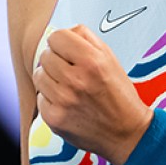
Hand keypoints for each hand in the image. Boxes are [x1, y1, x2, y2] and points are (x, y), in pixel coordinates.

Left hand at [32, 24, 150, 164]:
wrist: (126, 133)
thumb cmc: (118, 94)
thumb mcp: (110, 59)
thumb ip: (86, 38)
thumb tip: (62, 31)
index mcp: (92, 62)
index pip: (56, 37)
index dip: (62, 42)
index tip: (68, 51)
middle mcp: (76, 80)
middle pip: (45, 55)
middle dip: (56, 60)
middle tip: (70, 71)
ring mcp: (63, 101)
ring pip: (39, 75)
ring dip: (50, 79)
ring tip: (68, 87)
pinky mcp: (54, 119)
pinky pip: (40, 98)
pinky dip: (50, 99)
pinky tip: (67, 103)